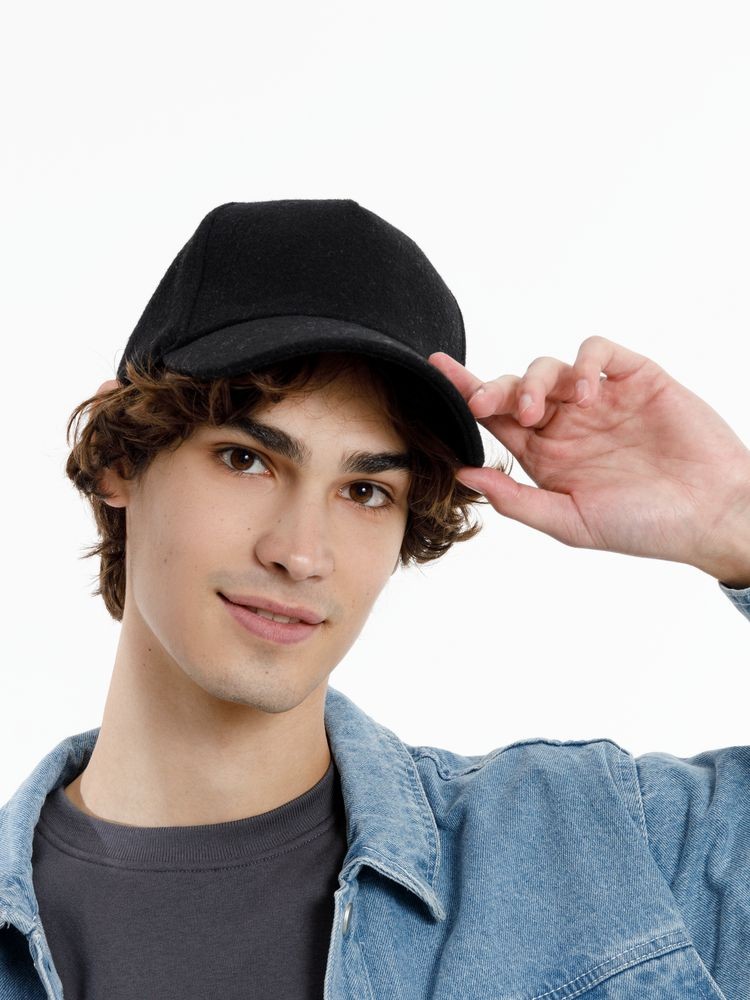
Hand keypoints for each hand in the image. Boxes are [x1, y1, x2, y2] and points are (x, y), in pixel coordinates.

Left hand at [429, 337, 749, 585]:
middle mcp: (567, 422)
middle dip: (494, 389)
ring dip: (535, 381)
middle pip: (515, 387)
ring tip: (539, 410)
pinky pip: (597, 352)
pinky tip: (586, 392)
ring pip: (550, 367)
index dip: (466, 393)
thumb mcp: (570, 522)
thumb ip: (516, 499)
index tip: (436, 371)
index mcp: (546, 454)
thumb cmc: (645, 526)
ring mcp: (600, 398)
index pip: (496, 418)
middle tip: (487, 404)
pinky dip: (584, 363)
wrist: (712, 514)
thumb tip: (462, 474)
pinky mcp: (634, 378)